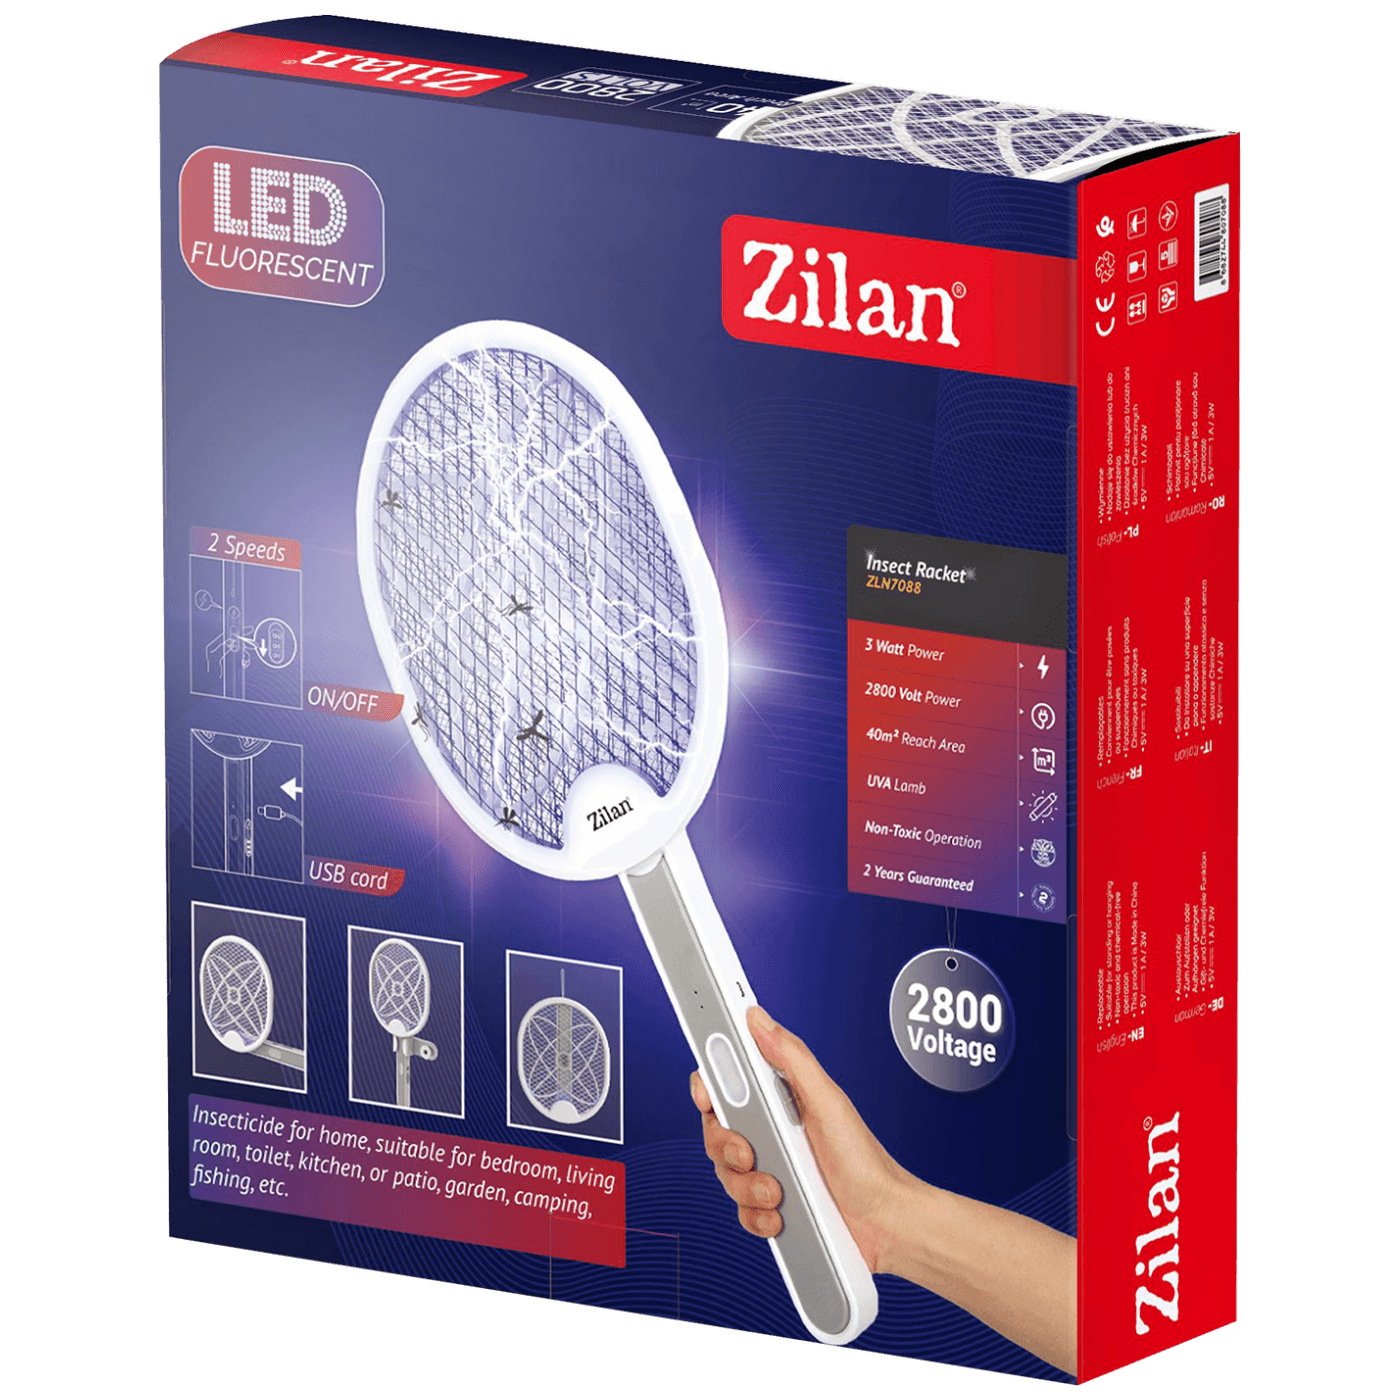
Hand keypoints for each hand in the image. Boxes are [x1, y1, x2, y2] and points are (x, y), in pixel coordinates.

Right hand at [690, 1004, 910, 1273]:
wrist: (884, 1222)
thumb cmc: (865, 1161)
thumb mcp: (828, 1101)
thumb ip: (792, 1058)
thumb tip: (758, 1018)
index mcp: (780, 1099)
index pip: (728, 1082)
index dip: (708, 1086)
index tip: (707, 1095)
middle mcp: (770, 1132)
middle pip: (716, 1130)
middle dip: (727, 1145)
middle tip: (750, 1153)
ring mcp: (768, 1169)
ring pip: (726, 1174)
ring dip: (747, 1187)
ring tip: (778, 1191)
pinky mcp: (769, 1205)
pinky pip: (740, 1210)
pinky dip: (757, 1215)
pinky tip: (781, 1213)